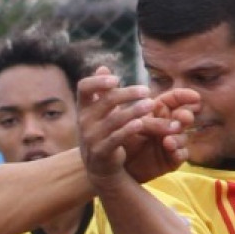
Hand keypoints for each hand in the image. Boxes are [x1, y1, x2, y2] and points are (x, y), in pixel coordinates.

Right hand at [77, 69, 192, 188]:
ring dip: (134, 110)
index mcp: (83, 107)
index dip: (98, 81)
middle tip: (147, 90)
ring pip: (114, 119)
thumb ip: (102, 91)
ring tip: (150, 105)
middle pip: (106, 101)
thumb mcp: (99, 112)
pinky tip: (141, 123)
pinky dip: (129, 129)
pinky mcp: (101, 151)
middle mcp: (84, 121)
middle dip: (128, 94)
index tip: (116, 79)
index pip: (84, 87)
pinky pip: (116, 138)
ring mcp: (91, 137)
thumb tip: (103, 67)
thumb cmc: (103, 132)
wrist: (100, 167)